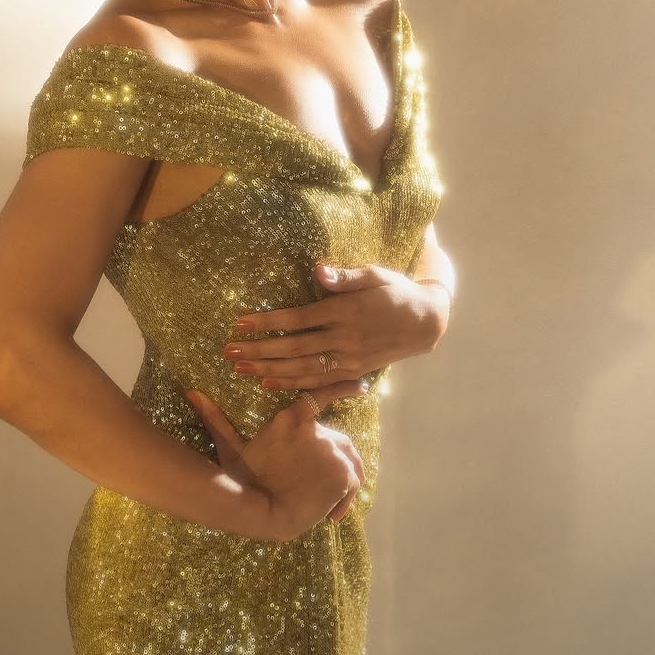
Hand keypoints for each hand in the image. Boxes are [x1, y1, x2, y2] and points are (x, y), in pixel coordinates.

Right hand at [186, 389, 365, 541]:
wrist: (263, 513)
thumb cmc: (243, 480)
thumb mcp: (231, 448)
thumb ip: (216, 418)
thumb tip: (192, 393)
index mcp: (291, 418)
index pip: (322, 394)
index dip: (344, 387)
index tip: (363, 386)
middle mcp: (316, 430)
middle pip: (339, 437)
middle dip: (336, 457)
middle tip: (322, 481)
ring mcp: (332, 451)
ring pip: (349, 459)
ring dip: (343, 476)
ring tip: (328, 499)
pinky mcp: (343, 474)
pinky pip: (353, 481)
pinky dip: (346, 496)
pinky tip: (332, 512)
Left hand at [222, 263, 446, 393]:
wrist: (426, 322)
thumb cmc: (396, 292)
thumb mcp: (375, 275)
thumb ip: (346, 276)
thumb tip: (319, 269)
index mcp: (345, 312)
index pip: (297, 319)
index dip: (267, 322)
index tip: (240, 323)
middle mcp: (343, 338)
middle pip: (293, 348)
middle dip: (258, 350)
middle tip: (228, 351)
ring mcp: (348, 359)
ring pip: (302, 369)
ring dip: (269, 370)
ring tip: (240, 368)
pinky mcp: (352, 372)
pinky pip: (317, 381)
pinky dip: (292, 384)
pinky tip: (268, 384)